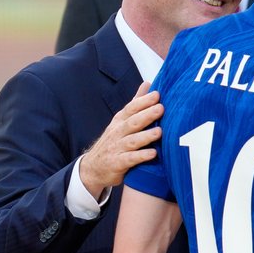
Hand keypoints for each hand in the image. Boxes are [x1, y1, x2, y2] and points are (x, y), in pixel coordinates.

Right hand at [80, 82, 163, 198]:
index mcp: (119, 121)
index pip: (130, 109)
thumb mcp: (121, 121)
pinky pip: (129, 159)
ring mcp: (116, 148)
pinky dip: (140, 156)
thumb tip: (148, 84)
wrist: (92, 168)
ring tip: (159, 132)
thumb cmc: (113, 141)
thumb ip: (136, 103)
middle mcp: (117, 133)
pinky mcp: (116, 164)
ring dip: (145, 136)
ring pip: (131, 141)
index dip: (143, 101)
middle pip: (132, 122)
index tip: (156, 94)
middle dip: (146, 115)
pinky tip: (153, 154)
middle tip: (161, 108)